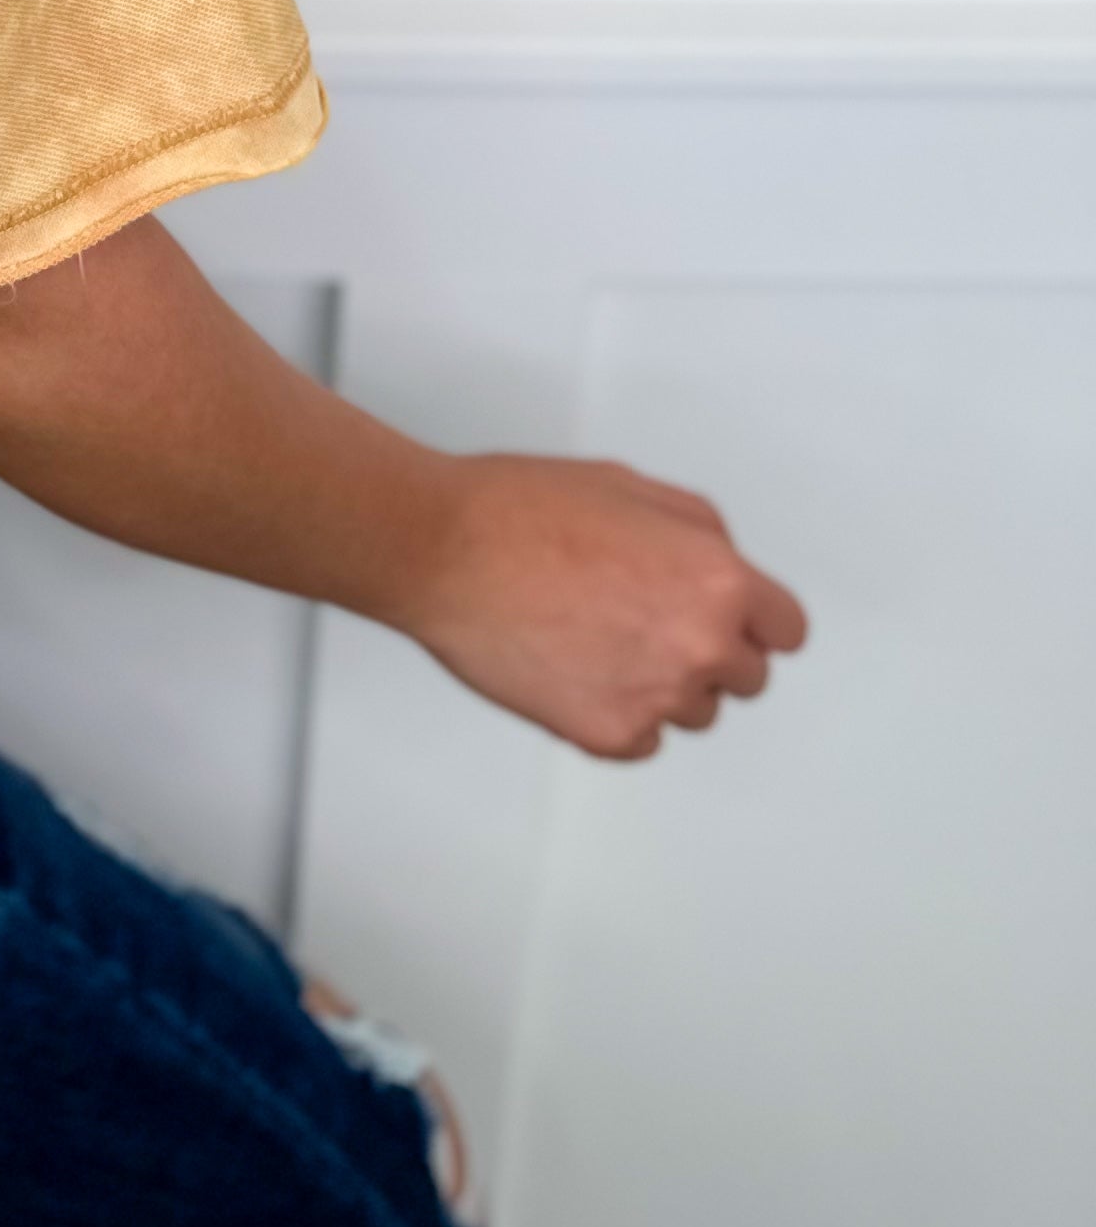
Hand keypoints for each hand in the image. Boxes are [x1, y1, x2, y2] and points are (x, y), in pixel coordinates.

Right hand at [403, 453, 806, 758]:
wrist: (441, 549)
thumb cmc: (519, 509)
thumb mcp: (630, 486)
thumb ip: (698, 532)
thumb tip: (724, 568)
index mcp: (717, 581)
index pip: (786, 631)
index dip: (755, 620)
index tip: (735, 622)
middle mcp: (700, 647)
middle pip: (746, 678)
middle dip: (708, 650)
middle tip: (643, 618)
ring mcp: (656, 698)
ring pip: (694, 712)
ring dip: (662, 684)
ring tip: (596, 637)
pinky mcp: (608, 736)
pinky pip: (643, 740)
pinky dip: (617, 713)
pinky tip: (574, 667)